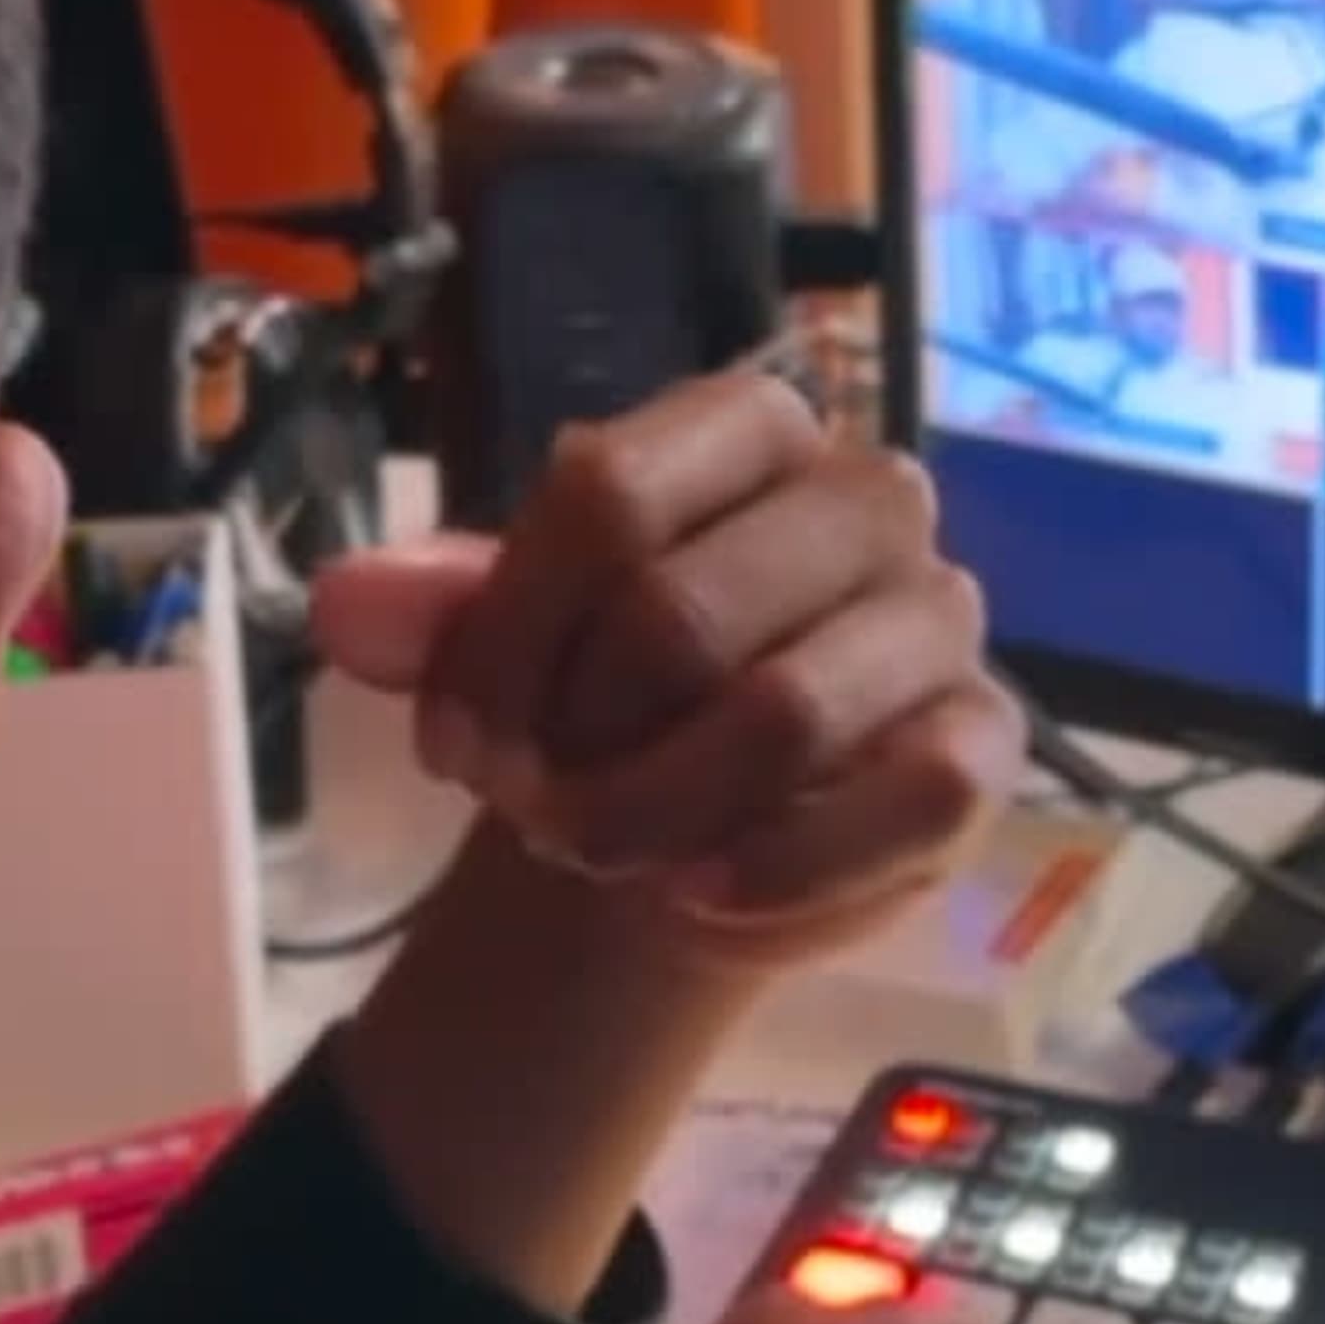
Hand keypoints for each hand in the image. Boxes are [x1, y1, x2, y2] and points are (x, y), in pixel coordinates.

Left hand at [311, 373, 1019, 959]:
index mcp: (749, 428)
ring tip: (603, 852)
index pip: (611, 493)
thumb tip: (342, 606)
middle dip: (575, 743)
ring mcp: (935, 617)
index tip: (457, 741)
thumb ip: (427, 615)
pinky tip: (700, 895)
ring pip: (787, 715)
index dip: (506, 637)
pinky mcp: (983, 742)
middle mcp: (865, 497)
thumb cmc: (609, 696)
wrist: (700, 818)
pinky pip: (906, 801)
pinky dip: (779, 869)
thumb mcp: (505, 647)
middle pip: (682, 614)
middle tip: (532, 811)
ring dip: (656, 814)